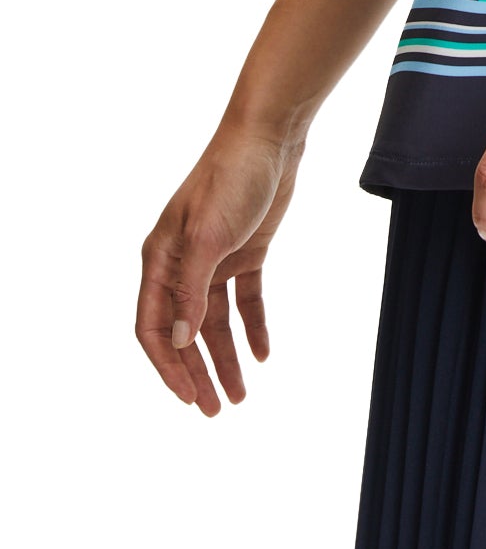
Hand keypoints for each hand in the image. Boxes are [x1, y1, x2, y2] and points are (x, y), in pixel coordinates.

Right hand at [136, 124, 304, 415]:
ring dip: (225, 357)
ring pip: (215, 322)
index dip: (167, 365)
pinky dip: (253, 326)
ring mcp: (215, 257)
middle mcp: (183, 263)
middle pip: (185, 331)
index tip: (189, 397)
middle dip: (198, 372)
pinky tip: (264, 353)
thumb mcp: (208, 237)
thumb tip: (178, 340)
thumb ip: (191, 291)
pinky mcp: (246, 250)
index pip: (152, 327)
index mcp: (161, 259)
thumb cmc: (231, 178)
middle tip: (216, 410)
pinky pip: (246, 299)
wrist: (270, 137)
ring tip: (240, 396)